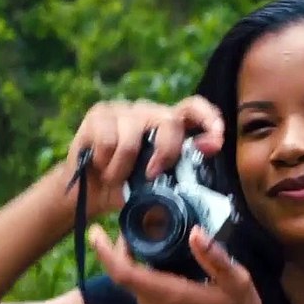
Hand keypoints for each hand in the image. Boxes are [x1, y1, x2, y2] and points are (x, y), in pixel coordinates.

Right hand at [65, 97, 226, 219]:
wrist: (87, 193)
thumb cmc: (125, 190)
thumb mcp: (154, 192)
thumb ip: (174, 186)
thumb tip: (197, 194)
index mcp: (167, 127)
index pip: (193, 109)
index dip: (208, 118)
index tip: (216, 141)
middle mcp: (148, 112)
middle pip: (168, 121)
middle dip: (165, 152)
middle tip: (150, 176)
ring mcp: (122, 110)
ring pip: (133, 136)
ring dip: (123, 168)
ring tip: (115, 177)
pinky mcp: (98, 114)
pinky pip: (108, 140)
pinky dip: (105, 163)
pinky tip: (100, 166)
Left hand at [87, 221, 273, 303]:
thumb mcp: (239, 282)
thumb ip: (215, 257)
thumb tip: (195, 232)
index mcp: (170, 297)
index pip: (124, 273)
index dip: (106, 252)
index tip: (96, 232)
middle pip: (128, 279)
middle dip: (130, 256)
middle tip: (144, 235)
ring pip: (139, 293)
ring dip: (145, 276)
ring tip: (165, 259)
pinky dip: (153, 294)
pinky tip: (175, 289)